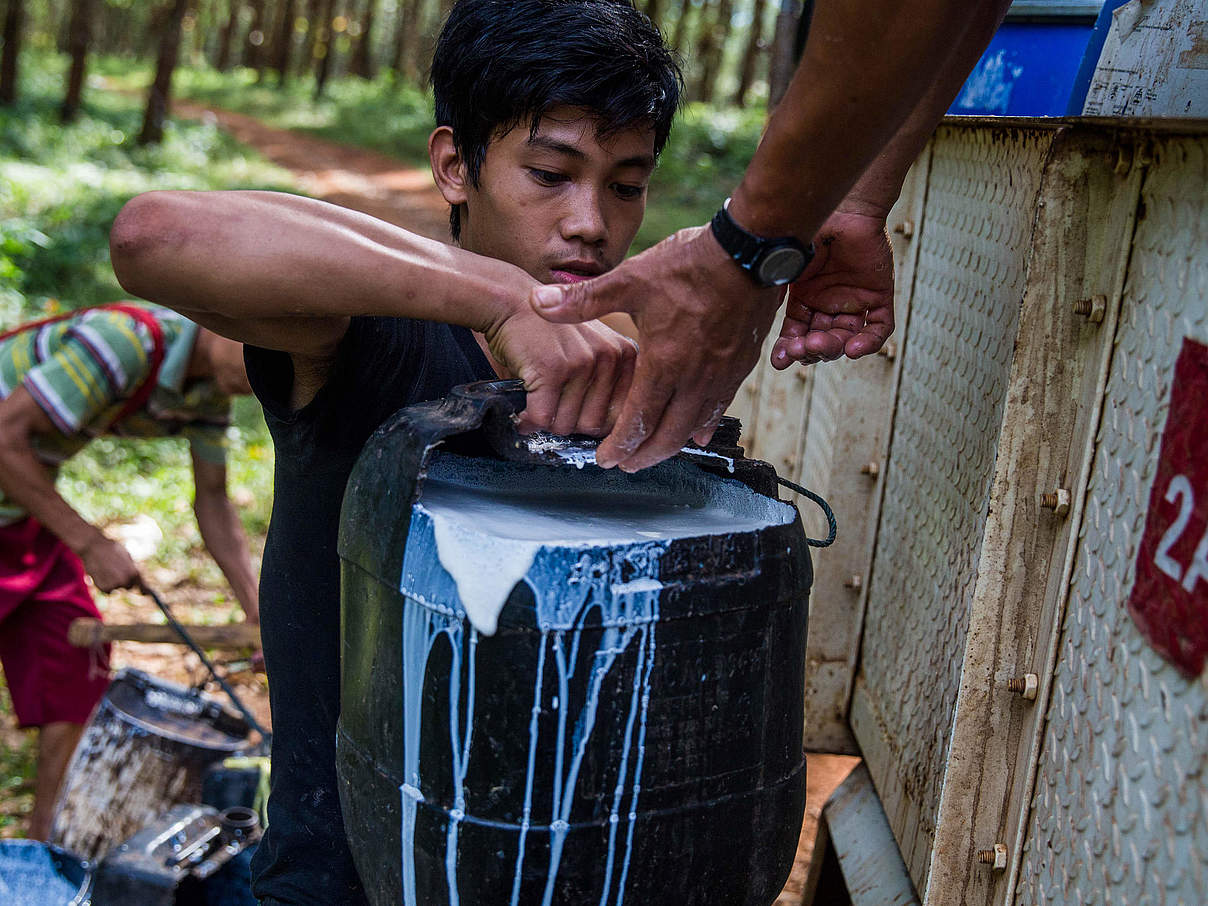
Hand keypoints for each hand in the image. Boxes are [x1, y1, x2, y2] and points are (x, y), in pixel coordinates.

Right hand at [77, 532, 143, 593]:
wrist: (93, 546)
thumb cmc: (110, 548)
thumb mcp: (126, 555)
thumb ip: (132, 567)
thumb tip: (136, 577)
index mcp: (134, 572)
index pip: (142, 585)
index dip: (144, 589)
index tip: (145, 593)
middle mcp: (126, 581)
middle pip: (128, 586)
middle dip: (125, 581)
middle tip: (116, 571)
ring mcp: (114, 586)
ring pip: (116, 587)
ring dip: (113, 582)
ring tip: (105, 568)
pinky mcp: (103, 588)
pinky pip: (107, 590)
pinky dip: (104, 584)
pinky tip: (100, 573)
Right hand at [484, 305, 636, 437]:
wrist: (511, 301)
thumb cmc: (549, 332)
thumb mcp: (592, 349)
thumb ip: (606, 384)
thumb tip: (610, 437)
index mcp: (625, 355)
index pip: (622, 416)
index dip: (596, 423)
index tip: (577, 417)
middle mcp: (609, 358)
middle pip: (593, 425)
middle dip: (569, 424)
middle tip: (552, 409)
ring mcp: (582, 363)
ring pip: (566, 425)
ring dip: (546, 422)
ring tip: (537, 404)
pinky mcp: (552, 369)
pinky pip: (543, 418)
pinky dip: (529, 420)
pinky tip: (524, 410)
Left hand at [532, 225, 782, 470]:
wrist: (750, 251)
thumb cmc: (689, 264)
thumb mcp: (630, 279)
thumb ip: (583, 299)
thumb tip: (537, 302)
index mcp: (663, 363)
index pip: (637, 422)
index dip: (619, 446)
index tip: (605, 460)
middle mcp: (694, 379)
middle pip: (667, 436)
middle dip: (643, 457)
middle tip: (626, 466)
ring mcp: (721, 376)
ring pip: (694, 428)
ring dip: (671, 446)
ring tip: (653, 453)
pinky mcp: (740, 367)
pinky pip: (719, 409)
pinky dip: (703, 426)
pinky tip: (697, 433)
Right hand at [771, 209, 894, 367]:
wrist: (843, 207)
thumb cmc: (810, 230)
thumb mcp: (784, 266)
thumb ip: (771, 291)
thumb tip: (750, 318)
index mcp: (805, 298)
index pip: (797, 334)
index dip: (788, 351)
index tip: (780, 361)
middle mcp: (829, 303)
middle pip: (821, 341)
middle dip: (810, 349)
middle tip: (803, 347)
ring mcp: (855, 300)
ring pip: (846, 338)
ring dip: (833, 348)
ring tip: (821, 343)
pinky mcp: (879, 294)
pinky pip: (879, 328)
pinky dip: (868, 343)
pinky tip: (852, 349)